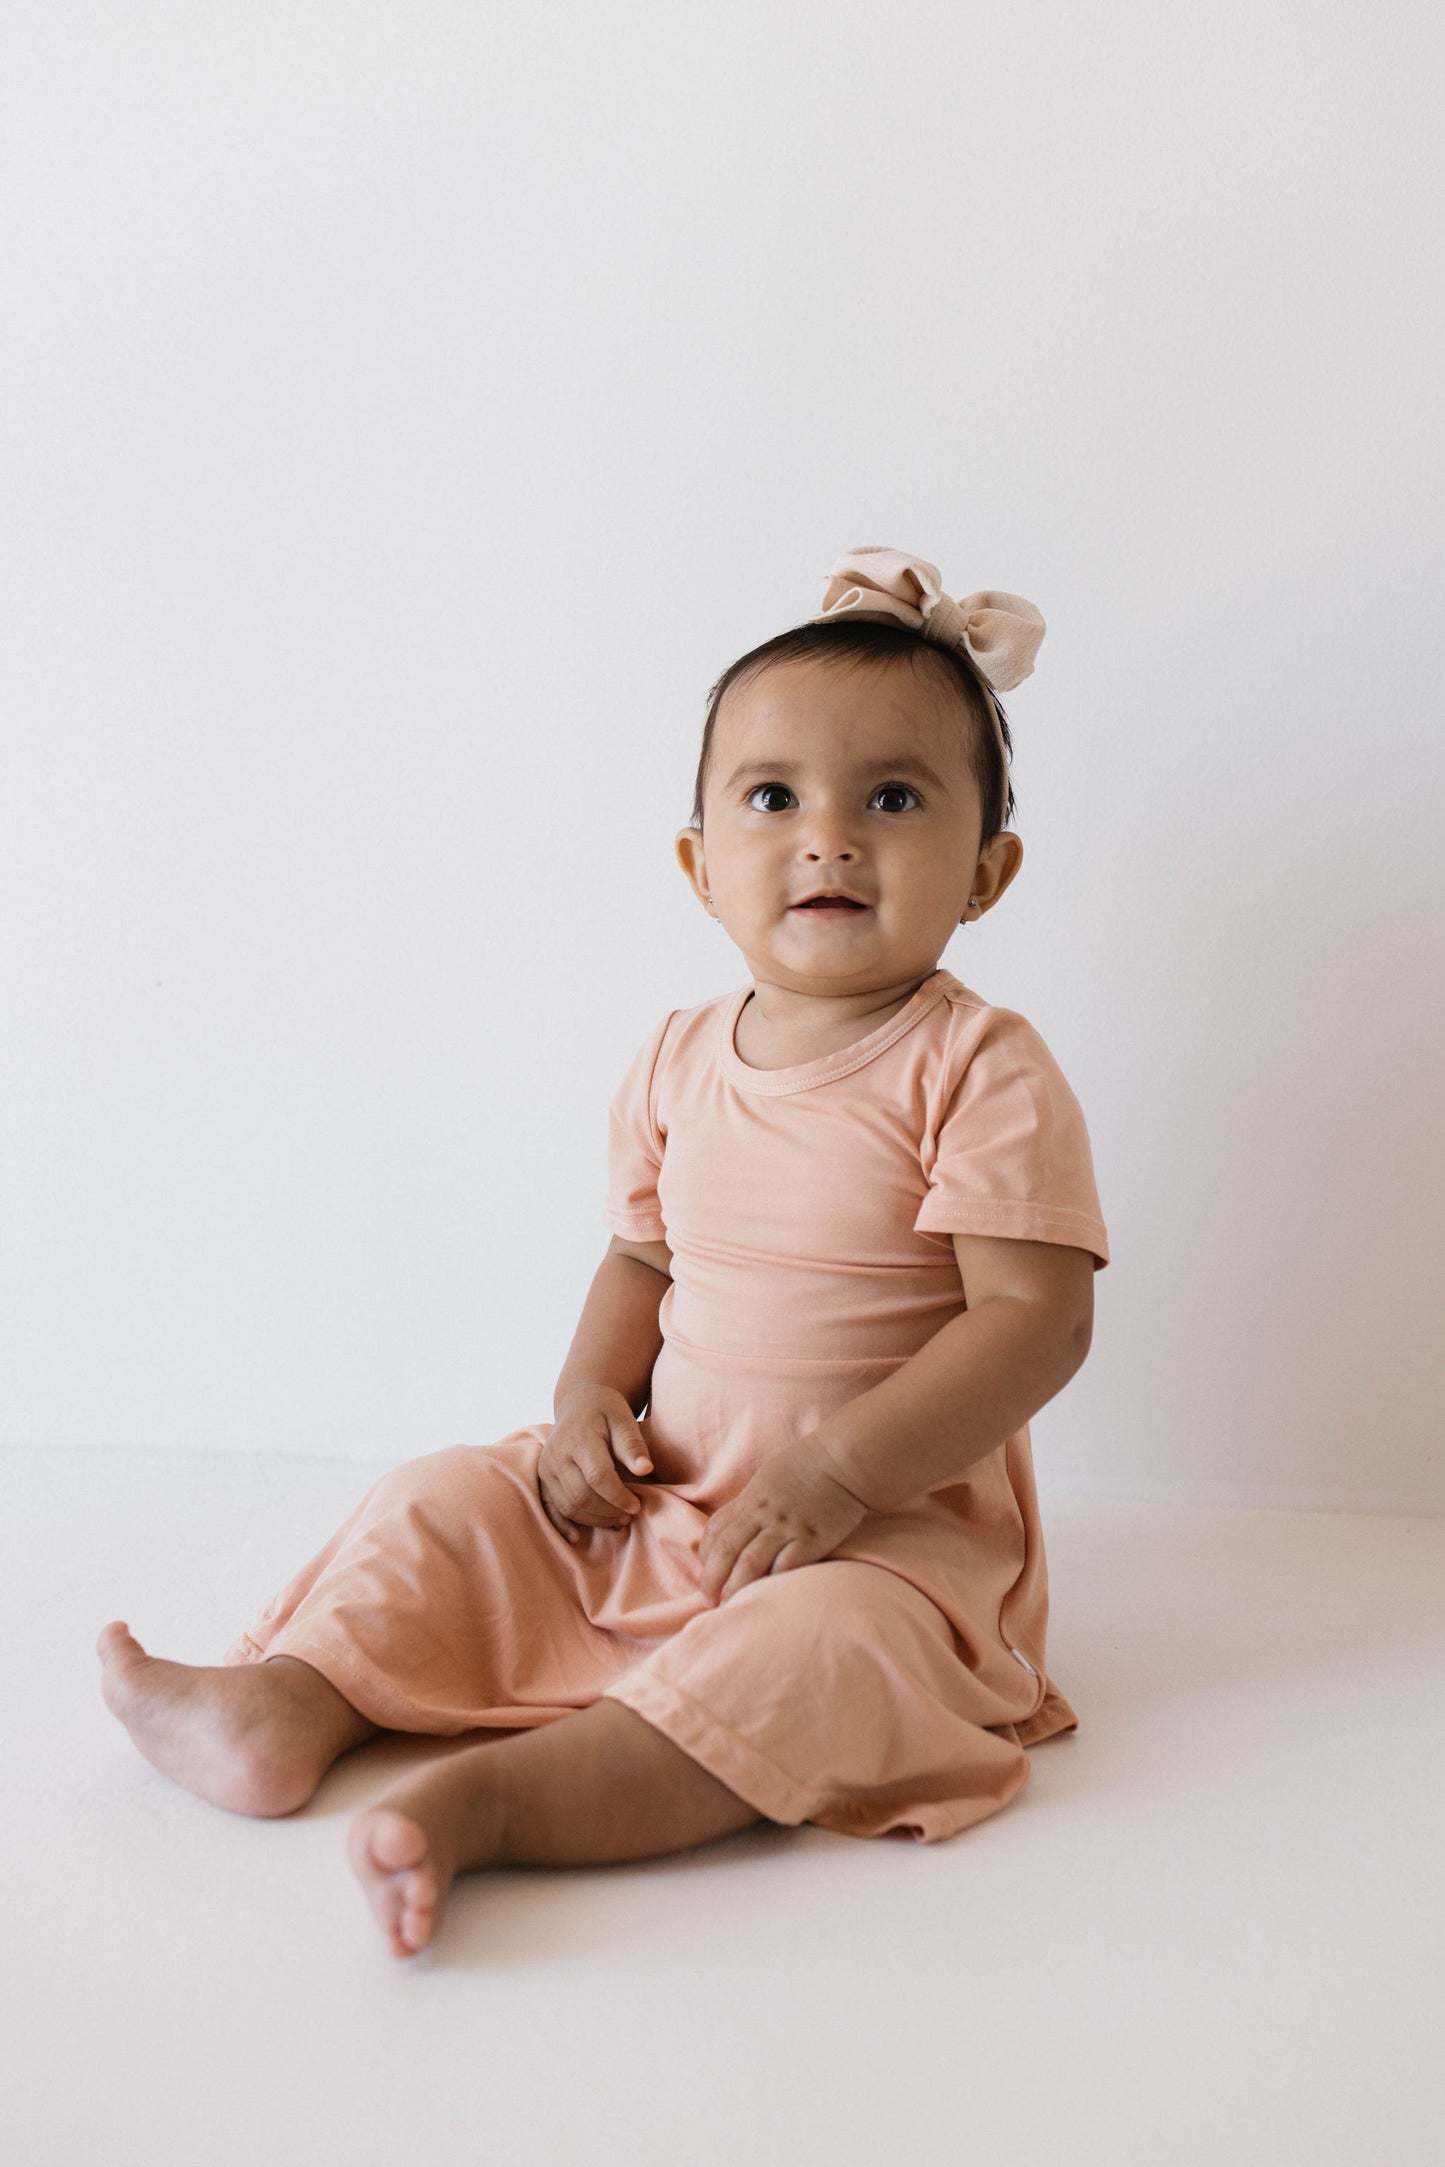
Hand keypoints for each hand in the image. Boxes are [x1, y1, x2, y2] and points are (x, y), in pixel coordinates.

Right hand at [538, 1386, 651, 1543]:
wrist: (579, 1403)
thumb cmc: (606, 1410)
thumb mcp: (624, 1418)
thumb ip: (633, 1444)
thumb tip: (645, 1470)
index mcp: (579, 1438)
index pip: (598, 1477)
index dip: (619, 1496)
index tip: (637, 1505)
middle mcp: (557, 1454)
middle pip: (581, 1495)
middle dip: (608, 1511)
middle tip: (630, 1516)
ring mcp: (547, 1467)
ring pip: (568, 1505)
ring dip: (594, 1519)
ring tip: (617, 1520)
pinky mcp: (543, 1477)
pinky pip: (551, 1507)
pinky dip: (564, 1524)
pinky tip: (578, 1536)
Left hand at [697, 1435, 871, 1604]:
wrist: (843, 1459)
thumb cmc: (809, 1464)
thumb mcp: (769, 1477)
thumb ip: (754, 1501)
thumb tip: (740, 1522)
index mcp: (751, 1498)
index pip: (716, 1529)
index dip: (705, 1554)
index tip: (705, 1570)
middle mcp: (763, 1514)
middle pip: (726, 1550)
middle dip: (711, 1577)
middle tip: (706, 1598)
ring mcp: (786, 1528)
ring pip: (750, 1563)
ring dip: (735, 1587)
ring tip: (729, 1605)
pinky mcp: (811, 1540)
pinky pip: (785, 1566)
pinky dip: (771, 1583)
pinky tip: (765, 1595)